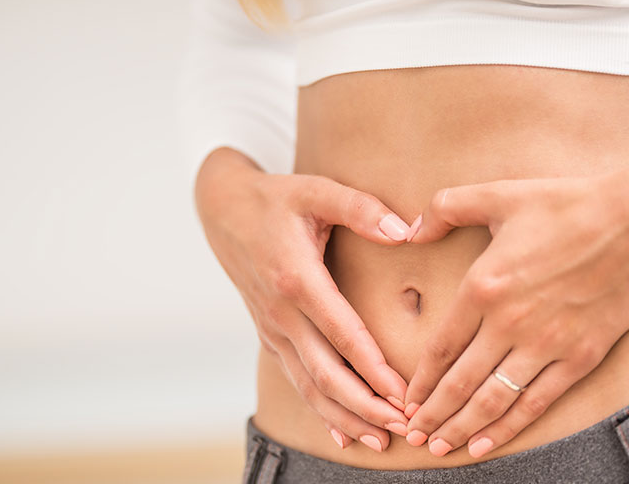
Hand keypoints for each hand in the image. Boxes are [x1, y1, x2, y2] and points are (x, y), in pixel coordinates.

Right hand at [195, 147, 410, 451]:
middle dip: (366, 406)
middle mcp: (281, 312)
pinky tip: (343, 431)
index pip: (342, 334)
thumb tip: (407, 230)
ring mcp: (272, 327)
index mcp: (297, 278)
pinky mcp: (269, 333)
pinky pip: (295, 379)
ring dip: (345, 415)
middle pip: (325, 373)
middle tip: (404, 427)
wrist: (222, 208)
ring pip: (309, 385)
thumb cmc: (276, 198)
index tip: (404, 394)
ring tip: (380, 438)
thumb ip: (362, 209)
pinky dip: (320, 408)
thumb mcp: (317, 190)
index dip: (374, 368)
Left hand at [401, 161, 628, 457]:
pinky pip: (536, 403)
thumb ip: (446, 208)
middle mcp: (509, 323)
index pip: (441, 347)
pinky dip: (507, 428)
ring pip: (493, 400)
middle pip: (460, 383)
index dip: (420, 380)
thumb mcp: (498, 194)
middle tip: (411, 435)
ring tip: (439, 448)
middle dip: (432, 414)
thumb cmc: (567, 206)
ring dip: (462, 429)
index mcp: (483, 286)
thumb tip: (410, 231)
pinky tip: (486, 445)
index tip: (405, 399)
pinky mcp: (579, 358)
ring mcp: (546, 345)